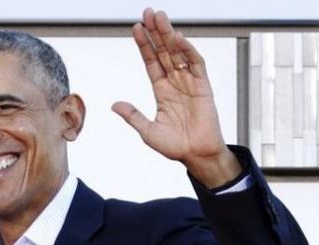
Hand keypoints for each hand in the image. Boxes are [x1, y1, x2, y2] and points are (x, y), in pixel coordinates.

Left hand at [112, 8, 240, 187]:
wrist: (196, 155)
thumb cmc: (174, 146)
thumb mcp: (148, 131)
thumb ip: (133, 116)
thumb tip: (114, 105)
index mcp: (161, 91)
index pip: (151, 62)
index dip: (144, 45)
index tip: (136, 28)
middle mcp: (175, 83)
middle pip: (164, 52)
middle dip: (156, 33)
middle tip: (148, 13)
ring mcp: (190, 83)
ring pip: (178, 53)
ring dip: (169, 35)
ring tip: (160, 18)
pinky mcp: (204, 87)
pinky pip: (196, 65)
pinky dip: (188, 51)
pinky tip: (178, 38)